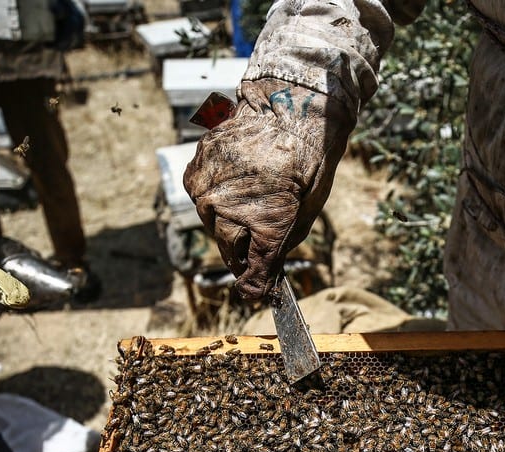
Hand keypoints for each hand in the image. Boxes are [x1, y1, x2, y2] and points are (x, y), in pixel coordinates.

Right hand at [183, 78, 352, 301]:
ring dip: (228, 221)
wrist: (290, 104)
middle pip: (229, 249)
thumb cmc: (308, 157)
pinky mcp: (196, 169)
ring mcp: (207, 190)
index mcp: (263, 225)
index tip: (255, 293)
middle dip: (242, 253)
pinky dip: (217, 195)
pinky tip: (238, 180)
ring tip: (250, 200)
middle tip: (254, 249)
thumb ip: (285, 242)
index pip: (254, 271)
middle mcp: (228, 212)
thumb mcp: (308, 206)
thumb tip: (269, 270)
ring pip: (213, 223)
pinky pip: (203, 195)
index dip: (255, 285)